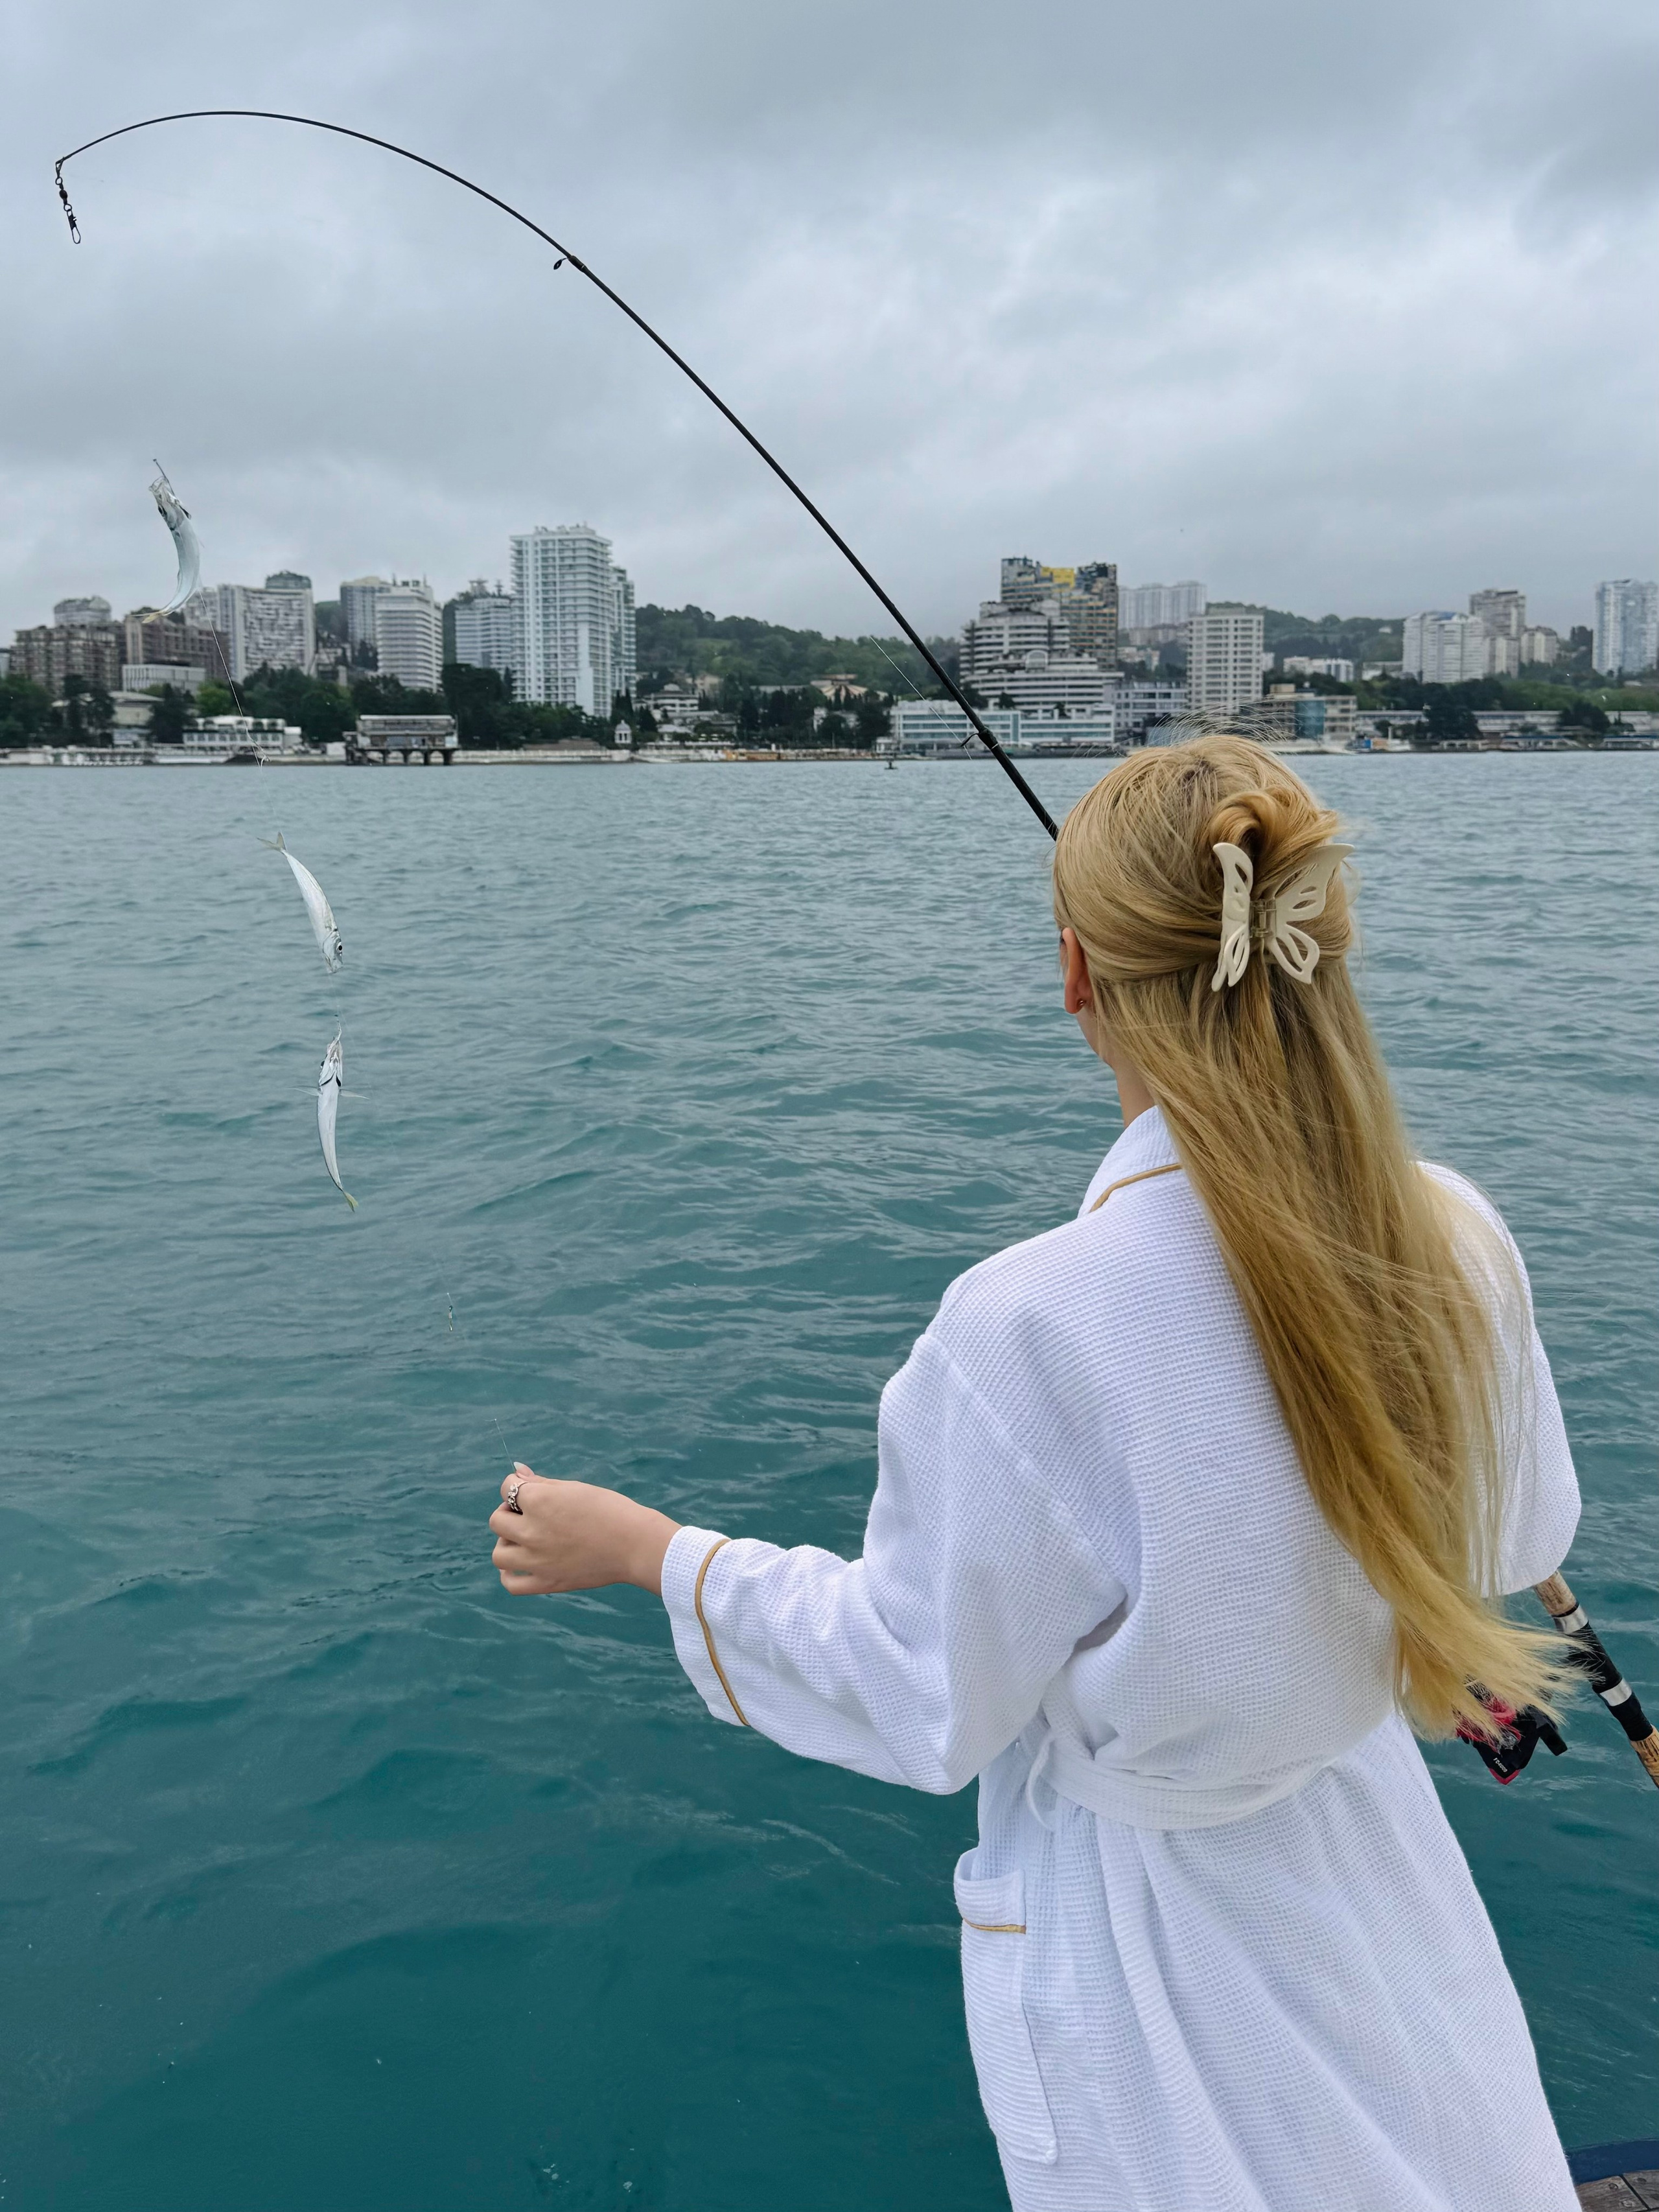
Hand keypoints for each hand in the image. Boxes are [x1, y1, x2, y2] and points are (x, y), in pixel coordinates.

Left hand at [489, 1464, 681, 1597]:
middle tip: (532, 1515)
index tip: (533, 1492)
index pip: (507, 1488)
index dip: (518, 1487)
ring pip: (499, 1553)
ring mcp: (537, 1560)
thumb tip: (517, 1471)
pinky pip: (511, 1583)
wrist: (635, 1544)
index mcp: (540, 1502)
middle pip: (497, 1520)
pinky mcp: (547, 1582)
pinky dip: (509, 1574)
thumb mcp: (574, 1488)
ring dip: (507, 1543)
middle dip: (510, 1513)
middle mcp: (532, 1531)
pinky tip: (521, 1563)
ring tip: (526, 1539)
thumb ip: (541, 1482)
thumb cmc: (609, 1510)